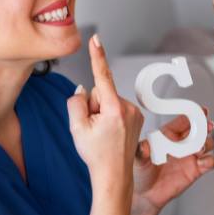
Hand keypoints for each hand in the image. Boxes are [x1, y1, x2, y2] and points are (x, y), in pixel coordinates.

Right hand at [67, 35, 143, 187]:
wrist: (113, 175)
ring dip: (102, 113)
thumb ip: (76, 102)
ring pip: (109, 100)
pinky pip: (117, 107)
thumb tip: (84, 90)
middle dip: (94, 105)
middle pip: (101, 92)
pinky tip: (110, 133)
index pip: (103, 76)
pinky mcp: (137, 117)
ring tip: (102, 134)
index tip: (95, 39)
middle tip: (93, 129)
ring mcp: (135, 113)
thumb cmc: (95, 154)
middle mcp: (128, 108)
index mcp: (114, 109)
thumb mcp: (76, 128)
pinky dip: (110, 116)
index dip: (97, 56)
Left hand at [132, 106, 213, 211]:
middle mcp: (182, 143)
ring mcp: (190, 156)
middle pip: (200, 129)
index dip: (194, 114)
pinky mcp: (196, 170)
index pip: (184, 120)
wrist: (145, 194)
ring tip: (199, 149)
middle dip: (206, 126)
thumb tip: (142, 146)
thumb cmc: (140, 172)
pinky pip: (209, 162)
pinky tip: (202, 163)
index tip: (201, 111)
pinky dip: (210, 160)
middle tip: (208, 127)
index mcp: (169, 134)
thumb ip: (141, 152)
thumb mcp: (137, 159)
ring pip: (207, 143)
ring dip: (207, 143)